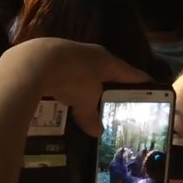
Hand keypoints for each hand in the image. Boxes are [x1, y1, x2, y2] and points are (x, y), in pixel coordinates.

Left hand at [3, 38, 151, 135]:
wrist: (32, 62)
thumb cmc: (70, 78)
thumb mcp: (84, 101)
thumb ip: (90, 115)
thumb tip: (96, 132)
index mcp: (106, 60)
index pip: (130, 73)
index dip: (141, 82)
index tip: (151, 89)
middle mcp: (88, 52)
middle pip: (105, 68)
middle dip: (109, 82)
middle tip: (115, 97)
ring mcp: (66, 50)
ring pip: (80, 68)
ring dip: (83, 80)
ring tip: (84, 95)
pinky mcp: (45, 54)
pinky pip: (59, 70)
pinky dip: (62, 79)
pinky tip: (58, 88)